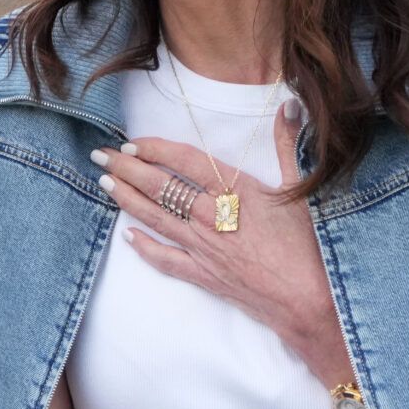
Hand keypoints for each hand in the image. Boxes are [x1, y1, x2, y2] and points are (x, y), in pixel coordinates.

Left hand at [93, 101, 352, 388]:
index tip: (133, 142)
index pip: (184, 160)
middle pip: (159, 186)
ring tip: (103, 182)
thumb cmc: (308, 245)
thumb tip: (286, 107)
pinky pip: (165, 259)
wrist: (308, 300)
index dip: (155, 149)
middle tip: (100, 155)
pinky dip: (144, 247)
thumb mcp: (301, 188)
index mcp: (235, 190)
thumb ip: (286, 144)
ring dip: (126, 199)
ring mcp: (203, 247)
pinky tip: (127, 236)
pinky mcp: (202, 274)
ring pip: (155, 218)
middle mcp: (211, 216)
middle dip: (126, 168)